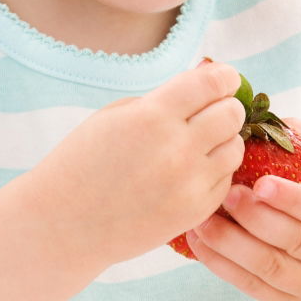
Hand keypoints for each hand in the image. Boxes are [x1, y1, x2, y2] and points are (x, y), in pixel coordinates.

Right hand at [28, 61, 246, 267]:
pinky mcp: (194, 212)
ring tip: (204, 139)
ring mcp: (188, 184)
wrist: (65, 223)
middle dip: (227, 105)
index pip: (211, 84)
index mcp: (153, 116)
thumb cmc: (85, 160)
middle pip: (232, 114)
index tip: (225, 78)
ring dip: (225, 138)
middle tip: (215, 108)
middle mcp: (177, 149)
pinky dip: (216, 169)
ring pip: (235, 147)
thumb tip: (206, 82)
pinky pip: (226, 179)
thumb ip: (163, 99)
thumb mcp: (117, 115)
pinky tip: (194, 167)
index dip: (224, 76)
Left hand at [185, 116, 300, 300]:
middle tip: (224, 192)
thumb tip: (277, 119)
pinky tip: (200, 243)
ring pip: (270, 269)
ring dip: (230, 243)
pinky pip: (253, 288)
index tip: (261, 181)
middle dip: (256, 218)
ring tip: (202, 218)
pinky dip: (223, 265)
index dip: (295, 199)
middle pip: (296, 242)